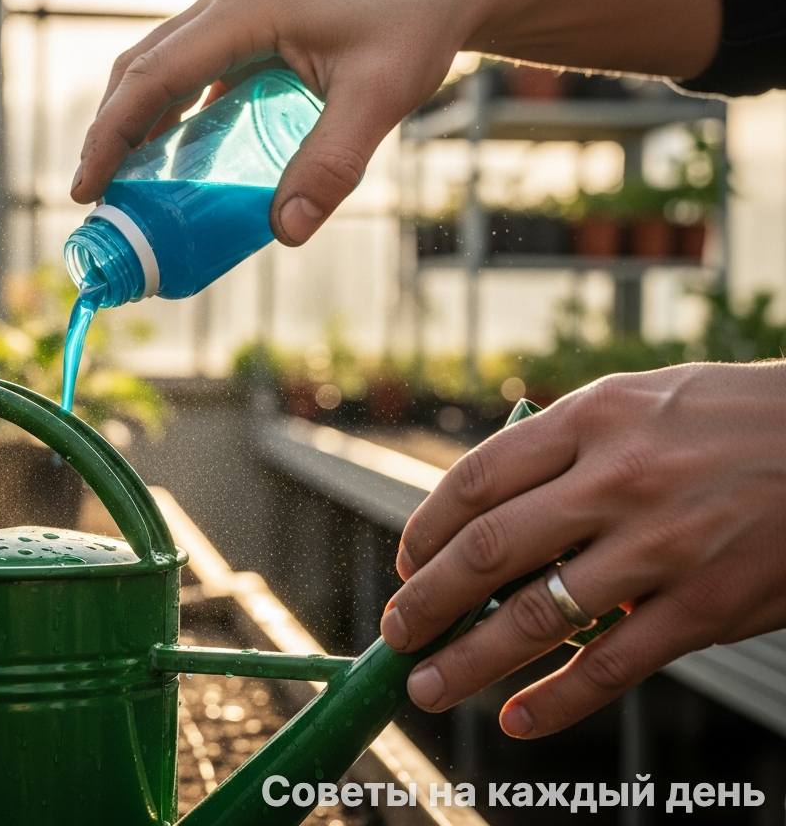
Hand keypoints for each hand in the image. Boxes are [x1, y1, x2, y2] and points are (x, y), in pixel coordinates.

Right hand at [71, 0, 476, 242]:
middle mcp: (227, 4)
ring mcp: (236, 15)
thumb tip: (288, 233)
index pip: (154, 75)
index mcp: (245, 10)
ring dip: (136, 124)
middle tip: (96, 197)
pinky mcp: (251, 32)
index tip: (86, 187)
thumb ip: (333, 163)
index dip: (111, 133)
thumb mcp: (379, 98)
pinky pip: (194, 74)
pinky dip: (172, 116)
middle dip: (110, 133)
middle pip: (142, 69)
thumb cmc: (412, 29)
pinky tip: (177, 160)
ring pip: (161, 69)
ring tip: (124, 185)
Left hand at [381, 362, 785, 737]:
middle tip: (396, 631)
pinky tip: (518, 719)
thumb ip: (561, 447)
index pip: (477, 479)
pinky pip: (614, 664)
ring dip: (470, 659)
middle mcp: (617, 480)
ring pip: (539, 616)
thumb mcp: (634, 403)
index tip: (406, 561)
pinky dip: (558, 701)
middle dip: (428, 598)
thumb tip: (487, 508)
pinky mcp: (706, 607)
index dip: (426, 528)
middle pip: (489, 548)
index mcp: (590, 420)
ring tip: (428, 683)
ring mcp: (662, 546)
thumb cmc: (726, 418)